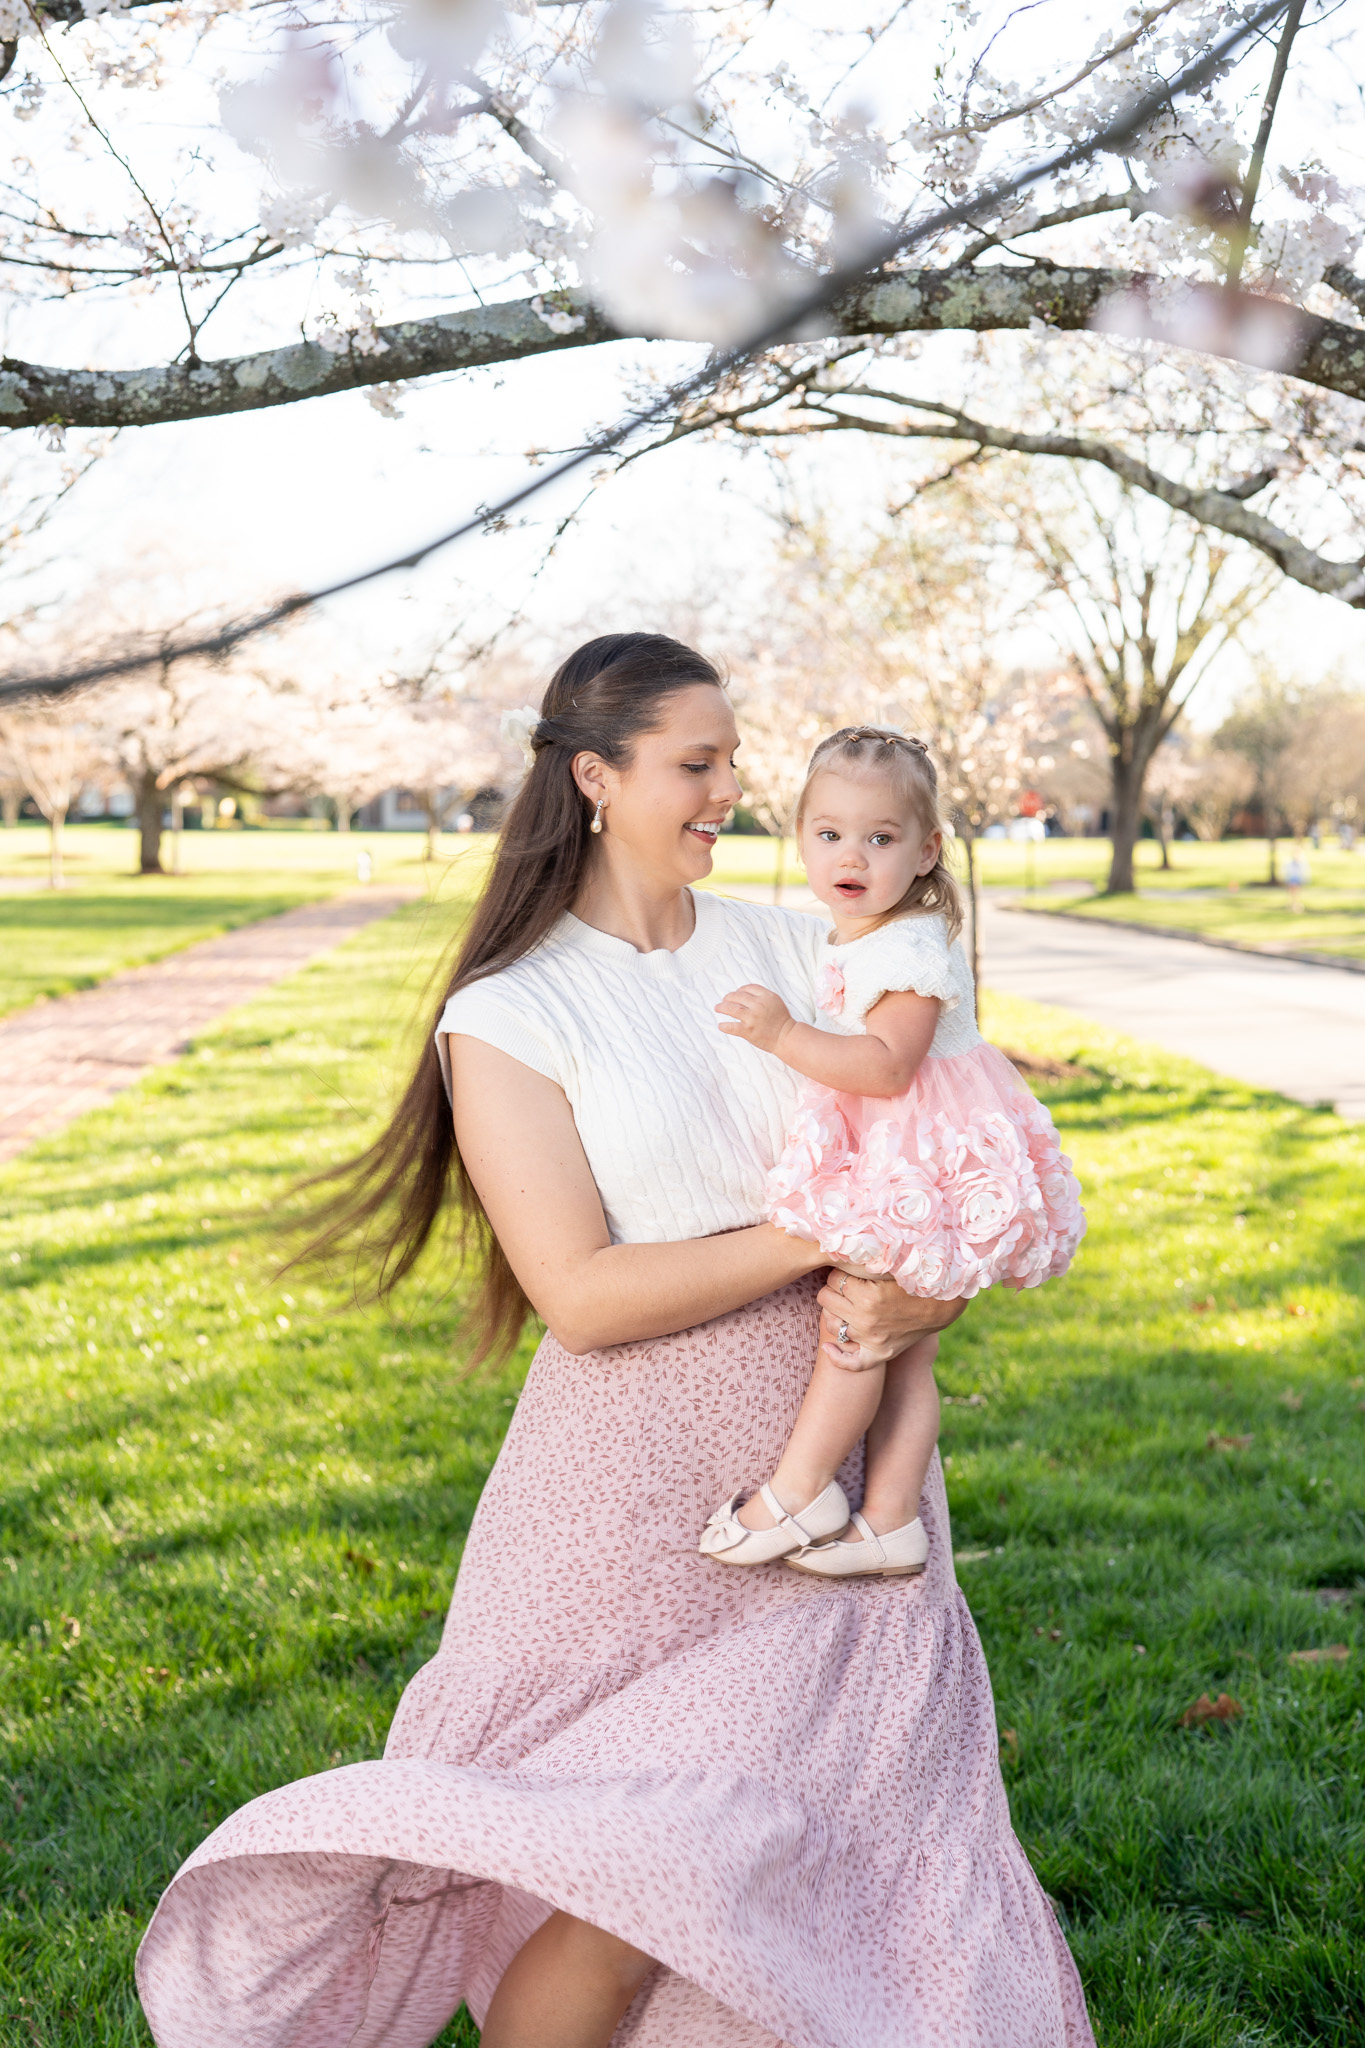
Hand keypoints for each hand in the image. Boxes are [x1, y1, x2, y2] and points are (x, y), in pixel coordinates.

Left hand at [715, 983, 793, 1056]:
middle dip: (728, 997)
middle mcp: (759, 1005)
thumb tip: (744, 993)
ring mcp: (753, 1018)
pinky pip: (732, 1027)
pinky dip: (724, 1026)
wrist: (787, 1037)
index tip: (736, 994)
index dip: (739, 990)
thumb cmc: (782, 1020)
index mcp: (766, 996)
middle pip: (737, 996)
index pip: (748, 988)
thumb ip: (762, 996)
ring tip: (717, 1008)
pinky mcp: (748, 1031)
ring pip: (732, 1009)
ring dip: (722, 1007)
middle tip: (723, 1000)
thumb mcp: (775, 1002)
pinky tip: (721, 1026)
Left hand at [816, 1269, 964, 1369]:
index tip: (848, 1271)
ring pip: (832, 1324)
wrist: (941, 1304)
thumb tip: (839, 1245)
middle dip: (833, 1290)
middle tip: (845, 1285)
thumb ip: (864, 1260)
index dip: (839, 1272)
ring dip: (835, 1312)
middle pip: (826, 1300)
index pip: (833, 1279)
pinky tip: (828, 1347)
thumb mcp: (888, 1265)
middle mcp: (867, 1320)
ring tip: (845, 1303)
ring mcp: (873, 1339)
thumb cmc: (913, 1278)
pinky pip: (852, 1363)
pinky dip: (837, 1357)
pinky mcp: (881, 1353)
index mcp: (868, 1296)